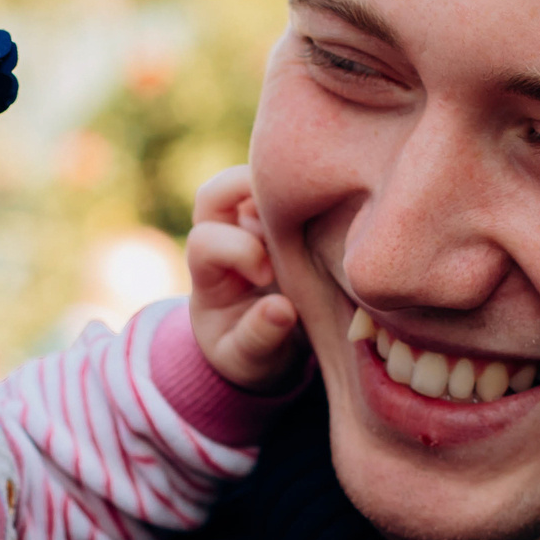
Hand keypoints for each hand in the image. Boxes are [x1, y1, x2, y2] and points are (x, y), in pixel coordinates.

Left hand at [187, 165, 305, 390]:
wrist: (268, 349)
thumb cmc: (253, 355)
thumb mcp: (250, 360)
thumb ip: (260, 337)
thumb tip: (282, 309)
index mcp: (207, 274)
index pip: (204, 241)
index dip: (235, 249)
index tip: (267, 276)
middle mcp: (223, 238)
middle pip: (217, 190)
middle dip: (250, 191)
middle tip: (293, 215)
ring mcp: (252, 222)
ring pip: (254, 178)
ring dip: (285, 187)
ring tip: (319, 212)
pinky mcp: (283, 217)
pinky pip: (289, 188)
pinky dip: (309, 191)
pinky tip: (335, 208)